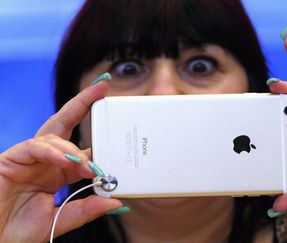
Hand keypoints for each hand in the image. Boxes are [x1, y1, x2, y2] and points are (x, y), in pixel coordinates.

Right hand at [0, 81, 121, 241]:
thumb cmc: (18, 231)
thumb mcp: (59, 221)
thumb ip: (85, 210)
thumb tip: (115, 201)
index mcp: (60, 172)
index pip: (83, 148)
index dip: (101, 141)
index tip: (122, 137)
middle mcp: (46, 160)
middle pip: (66, 125)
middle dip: (84, 103)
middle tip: (103, 86)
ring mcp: (29, 158)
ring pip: (52, 136)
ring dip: (72, 148)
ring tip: (86, 165)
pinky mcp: (11, 159)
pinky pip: (33, 146)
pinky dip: (51, 151)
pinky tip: (64, 160)